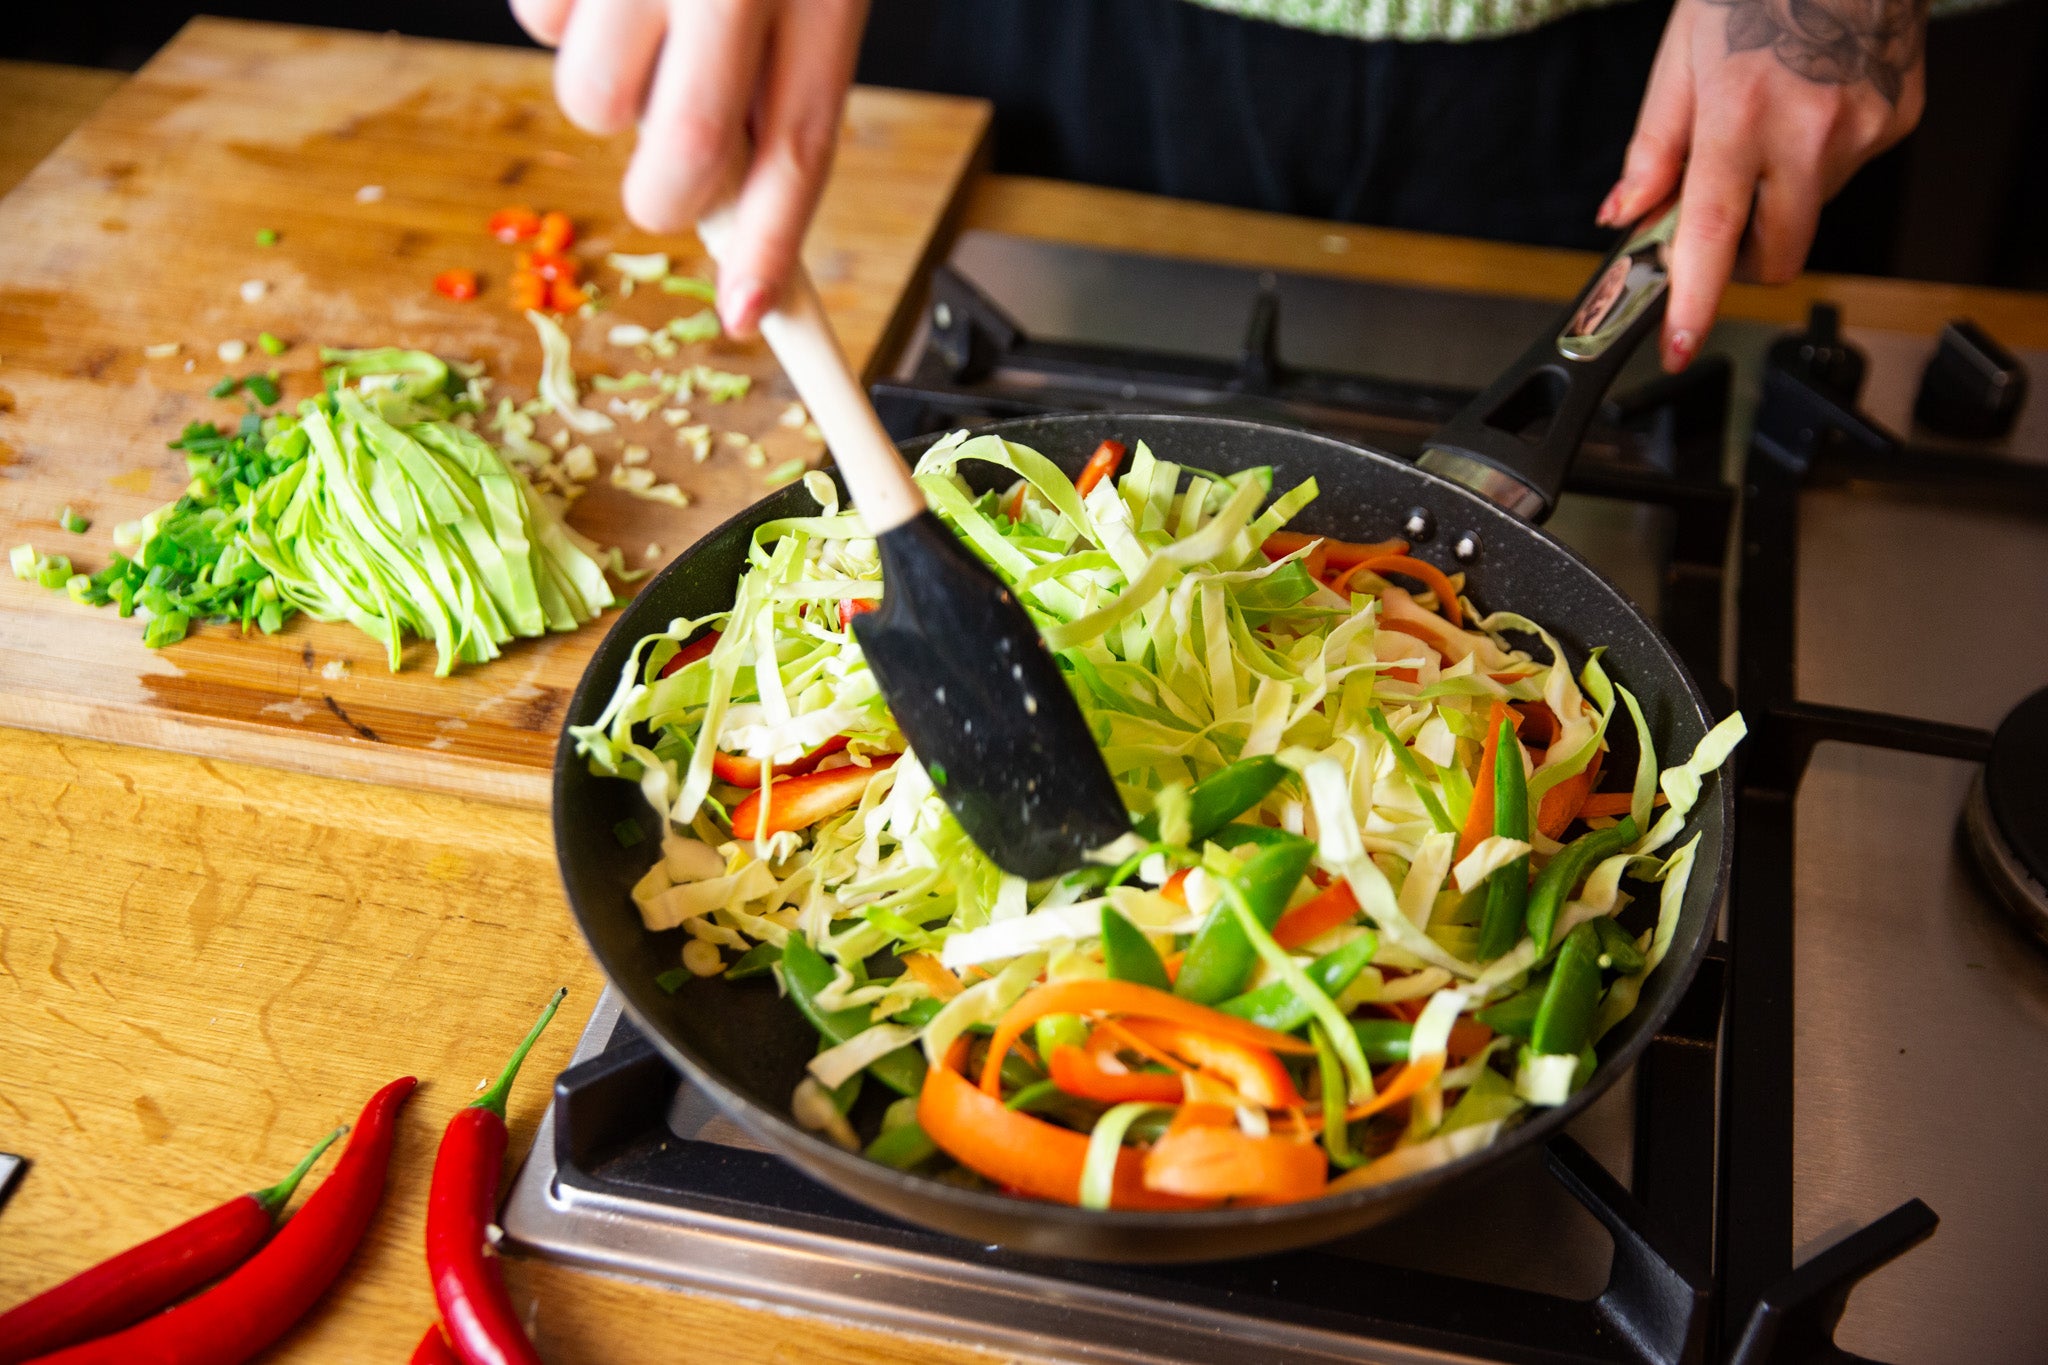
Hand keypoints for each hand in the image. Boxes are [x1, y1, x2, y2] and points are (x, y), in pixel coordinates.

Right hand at [510, 0, 869, 335]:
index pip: (799, 151)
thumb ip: (777, 73)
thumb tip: (731, 205)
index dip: (769, 249)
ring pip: (592, 100)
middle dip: (667, 195)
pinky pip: (539, 19)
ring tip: (641, 23)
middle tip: (671, 166)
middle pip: (689, 154)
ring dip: (608, 93)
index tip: (748, 315)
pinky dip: (562, 16)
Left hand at [1597, 0, 1925, 369]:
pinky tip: (1812, 101)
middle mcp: (1810, 130)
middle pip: (1775, 253)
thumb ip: (1654, 147)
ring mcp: (1864, 129)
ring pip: (1810, 211)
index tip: (1678, 346)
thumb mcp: (1683, 56)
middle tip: (1718, 210)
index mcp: (1741, 114)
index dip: (1693, 302)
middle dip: (1740, 254)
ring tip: (1771, 119)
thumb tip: (1626, 213)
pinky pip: (1847, 171)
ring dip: (1780, 191)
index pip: (1711, 236)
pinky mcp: (1899, 121)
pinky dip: (1819, 155)